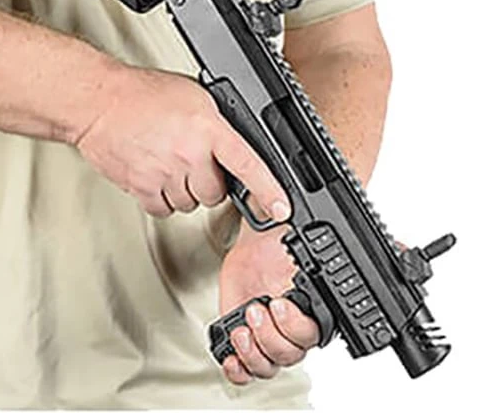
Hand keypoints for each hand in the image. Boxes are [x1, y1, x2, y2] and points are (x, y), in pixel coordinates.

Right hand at [75, 64, 289, 218]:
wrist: (98, 102)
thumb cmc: (141, 93)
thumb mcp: (194, 94)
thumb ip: (217, 122)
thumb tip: (236, 143)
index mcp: (206, 127)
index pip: (248, 164)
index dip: (269, 190)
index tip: (281, 209)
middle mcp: (188, 152)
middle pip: (216, 192)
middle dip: (209, 180)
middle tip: (194, 159)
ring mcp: (164, 173)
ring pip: (190, 203)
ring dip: (185, 189)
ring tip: (169, 161)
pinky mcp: (142, 188)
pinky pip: (165, 209)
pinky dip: (163, 198)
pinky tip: (156, 174)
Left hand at [218, 221, 319, 383]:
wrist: (257, 238)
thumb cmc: (282, 234)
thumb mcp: (298, 227)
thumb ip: (315, 226)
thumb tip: (340, 200)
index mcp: (315, 307)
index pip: (312, 334)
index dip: (294, 325)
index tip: (278, 302)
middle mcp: (295, 326)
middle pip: (290, 354)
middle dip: (270, 335)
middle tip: (255, 309)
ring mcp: (269, 333)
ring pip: (270, 365)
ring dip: (254, 353)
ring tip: (241, 330)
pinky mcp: (246, 334)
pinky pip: (247, 368)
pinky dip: (239, 369)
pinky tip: (230, 358)